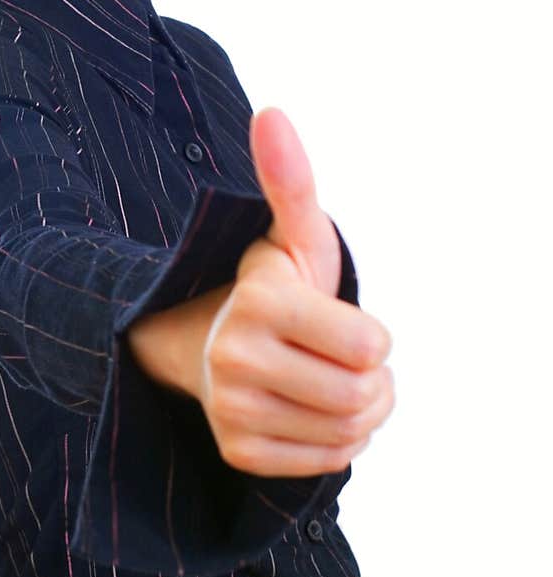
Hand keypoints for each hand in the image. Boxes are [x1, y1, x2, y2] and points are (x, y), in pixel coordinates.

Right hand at [198, 107, 394, 477]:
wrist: (204, 337)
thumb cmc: (271, 285)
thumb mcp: (293, 234)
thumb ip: (293, 179)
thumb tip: (272, 112)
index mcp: (260, 302)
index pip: (371, 347)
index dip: (372, 336)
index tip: (340, 320)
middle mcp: (235, 358)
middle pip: (361, 397)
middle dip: (372, 380)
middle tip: (346, 359)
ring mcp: (232, 409)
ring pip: (347, 434)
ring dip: (360, 413)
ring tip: (332, 382)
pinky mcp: (236, 451)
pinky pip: (323, 464)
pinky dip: (334, 443)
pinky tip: (312, 412)